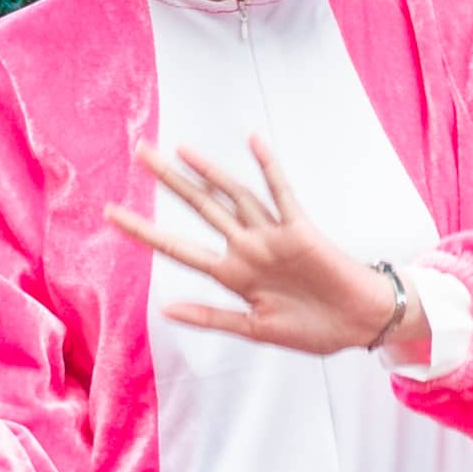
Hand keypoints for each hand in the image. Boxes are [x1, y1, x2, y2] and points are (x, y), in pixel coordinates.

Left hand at [120, 137, 422, 356]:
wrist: (360, 323)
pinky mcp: (301, 231)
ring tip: (180, 148)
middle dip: (169, 182)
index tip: (111, 214)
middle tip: (140, 152)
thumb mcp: (256, 330)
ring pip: (234, 197)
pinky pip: (282, 194)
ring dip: (209, 172)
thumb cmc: (314, 330)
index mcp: (232, 275)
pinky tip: (254, 142)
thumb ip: (211, 317)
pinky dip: (269, 168)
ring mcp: (272, 237)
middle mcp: (247, 249)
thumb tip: (164, 310)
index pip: (179, 248)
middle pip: (201, 208)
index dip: (145, 232)